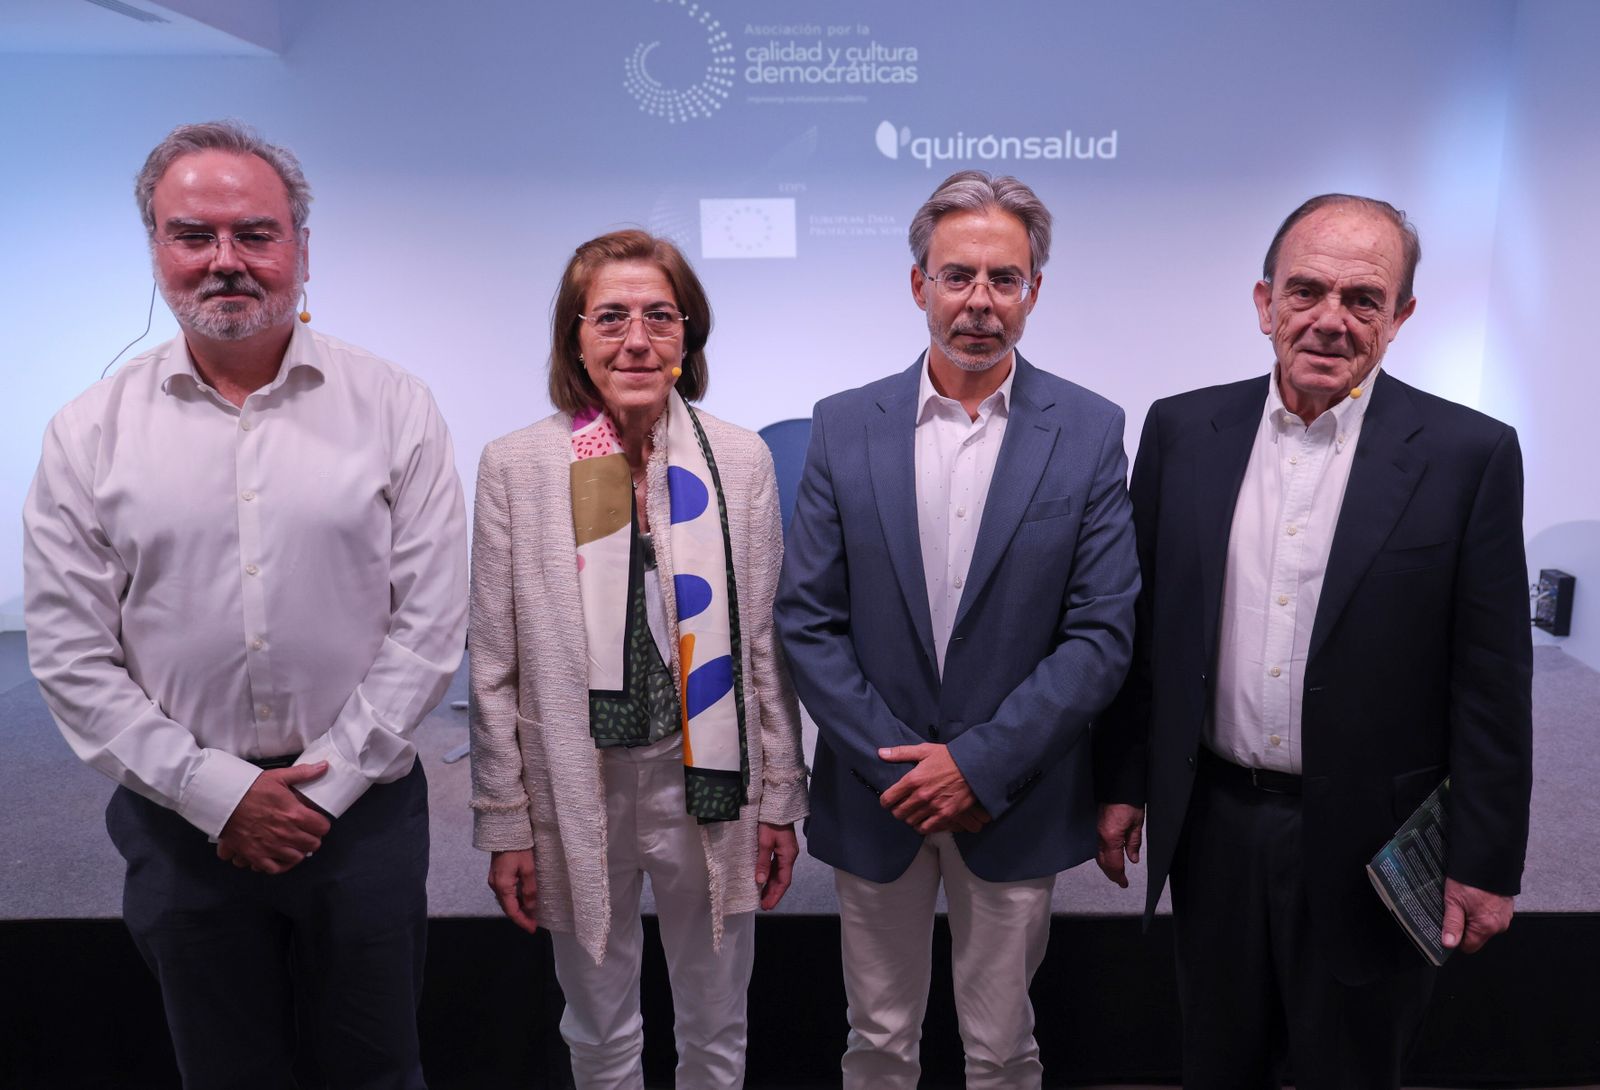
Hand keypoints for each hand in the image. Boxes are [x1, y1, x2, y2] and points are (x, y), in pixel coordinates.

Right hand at [216, 762, 331, 874]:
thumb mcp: (278, 777)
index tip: (316, 822)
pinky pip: (275, 868)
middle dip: (312, 838)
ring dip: (298, 851)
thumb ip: (303, 773)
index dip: (321, 824)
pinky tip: (281, 857)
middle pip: (312, 844)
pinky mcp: (256, 855)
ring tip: (294, 844)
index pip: (322, 827)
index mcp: (295, 814)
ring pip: (297, 858)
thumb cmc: (250, 788)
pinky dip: (280, 865)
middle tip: (306, 833)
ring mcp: (271, 846)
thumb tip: (324, 766)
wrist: (223, 800)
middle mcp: (286, 833)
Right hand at [488, 849, 539, 933]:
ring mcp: (494, 880)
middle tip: (534, 922)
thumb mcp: (528, 869)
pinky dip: (513, 900)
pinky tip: (522, 900)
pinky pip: (504, 893)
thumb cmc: (518, 848)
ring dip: (517, 908)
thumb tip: (531, 908)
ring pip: (505, 901)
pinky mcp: (496, 875)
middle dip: (520, 916)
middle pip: (507, 907)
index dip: (522, 921)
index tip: (532, 928)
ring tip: (531, 913)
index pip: (512, 911)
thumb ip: (529, 890)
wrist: (505, 831)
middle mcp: (495, 885)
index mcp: (502, 886)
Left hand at [756, 822, 798, 909]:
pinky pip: (776, 865)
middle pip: (782, 879)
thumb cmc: (771, 822)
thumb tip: (760, 881)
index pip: (783, 881)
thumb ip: (763, 862)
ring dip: (771, 885)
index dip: (775, 894)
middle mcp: (790, 855)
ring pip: (779, 873)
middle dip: (773, 893)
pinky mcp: (781, 847)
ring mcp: (786, 851)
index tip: (767, 905)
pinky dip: (770, 874)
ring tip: (762, 896)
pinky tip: (763, 880)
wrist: (777, 805)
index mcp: (788, 855)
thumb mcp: (764, 842)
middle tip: (763, 905)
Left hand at [878, 743, 988, 835]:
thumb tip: (881, 753)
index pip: (888, 799)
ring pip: (910, 822)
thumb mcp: (924, 750)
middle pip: (898, 813)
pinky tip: (923, 820)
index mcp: (913, 779)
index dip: (885, 801)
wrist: (975, 766)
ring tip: (913, 812)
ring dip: (909, 818)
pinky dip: (922, 826)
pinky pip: (926, 828)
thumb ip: (900, 753)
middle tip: (901, 806)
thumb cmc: (949, 757)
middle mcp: (921, 796)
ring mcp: (933, 807)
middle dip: (897, 810)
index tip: (889, 800)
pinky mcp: (946, 815)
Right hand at [1095, 802, 1143, 887]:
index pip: (1114, 863)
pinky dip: (1104, 856)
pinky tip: (1110, 858)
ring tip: (1116, 873)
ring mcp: (1097, 831)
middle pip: (1103, 861)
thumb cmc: (1129, 802)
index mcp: (1111, 837)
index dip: (1119, 875)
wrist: (1118, 784)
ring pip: (1099, 855)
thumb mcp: (1137, 823)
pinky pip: (1098, 846)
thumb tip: (1132, 859)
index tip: (1124, 884)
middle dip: (1112, 873)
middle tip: (1120, 881)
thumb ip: (1133, 843)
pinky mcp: (1097, 826)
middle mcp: (1101, 836)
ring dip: (1107, 866)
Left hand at [1441, 878, 1513, 952]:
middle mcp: (1499, 925)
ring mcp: (1505, 915)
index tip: (1448, 926)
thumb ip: (1452, 924)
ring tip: (1465, 900)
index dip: (1456, 938)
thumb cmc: (1470, 880)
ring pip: (1484, 925)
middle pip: (1477, 936)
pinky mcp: (1506, 906)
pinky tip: (1475, 896)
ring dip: (1473, 916)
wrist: (1489, 859)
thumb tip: (1448, 944)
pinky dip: (1483, 909)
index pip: (1469, 947)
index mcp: (1486, 927)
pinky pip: (1492, 914)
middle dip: (1464, 925)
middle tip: (1455, 907)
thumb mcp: (1454, 900)